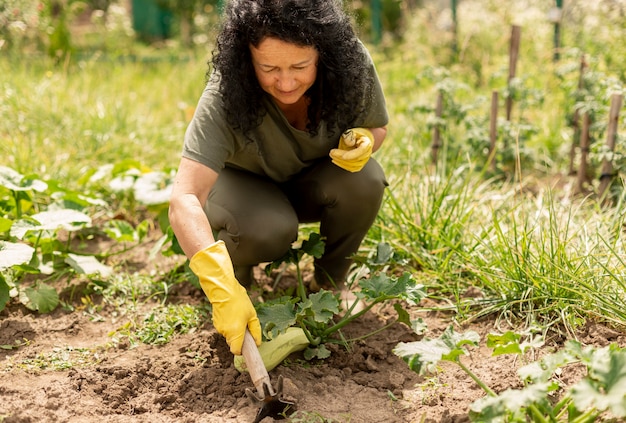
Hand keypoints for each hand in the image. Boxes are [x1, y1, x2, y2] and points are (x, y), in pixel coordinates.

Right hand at [189, 240, 261, 354]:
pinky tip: (231, 314)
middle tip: (246, 325)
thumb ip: (255, 331)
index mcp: (235, 332)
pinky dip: (229, 325)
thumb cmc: (239, 301)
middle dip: (240, 338)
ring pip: (229, 335)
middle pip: (233, 343)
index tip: (247, 347)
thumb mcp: (252, 315)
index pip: (236, 351)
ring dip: (234, 330)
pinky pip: (224, 328)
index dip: (242, 351)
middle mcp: (225, 332)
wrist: (223, 289)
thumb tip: (258, 343)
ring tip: (238, 316)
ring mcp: (219, 328)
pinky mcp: (215, 323)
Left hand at [329, 128, 373, 171]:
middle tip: (332, 152)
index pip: (360, 151)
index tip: (342, 155)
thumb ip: (350, 136)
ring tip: (332, 155)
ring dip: (340, 162)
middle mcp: (366, 154)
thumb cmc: (356, 135)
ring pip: (352, 165)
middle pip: (355, 159)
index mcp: (367, 144)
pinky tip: (336, 161)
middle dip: (341, 157)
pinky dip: (342, 165)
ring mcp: (363, 161)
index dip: (351, 154)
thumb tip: (349, 143)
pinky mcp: (358, 165)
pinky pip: (351, 168)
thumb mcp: (353, 132)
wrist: (362, 139)